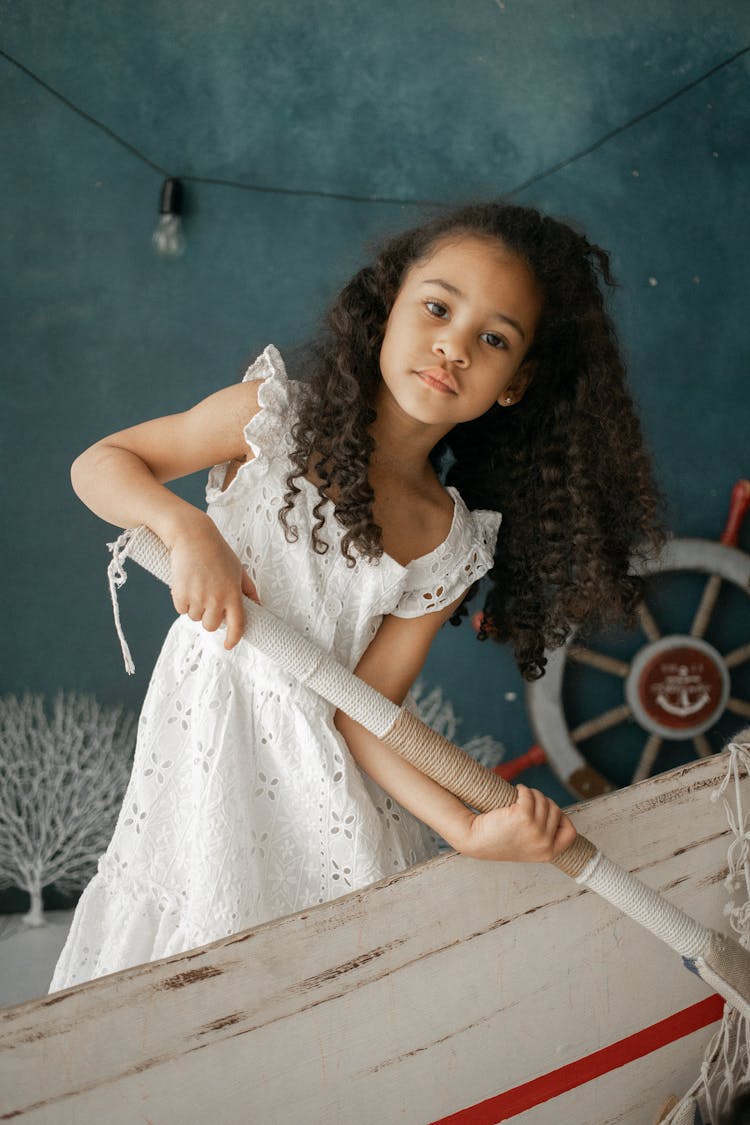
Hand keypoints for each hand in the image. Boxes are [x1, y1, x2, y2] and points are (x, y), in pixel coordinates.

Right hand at [168, 516, 258, 648]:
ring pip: (194, 618)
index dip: (233, 638)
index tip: (229, 645)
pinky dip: (182, 602)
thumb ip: (248, 589)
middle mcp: (216, 599)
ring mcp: (198, 598)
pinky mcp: (180, 595)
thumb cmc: (217, 551)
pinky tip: (186, 585)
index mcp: (233, 594)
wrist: (192, 536)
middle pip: (211, 626)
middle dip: (209, 619)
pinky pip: (181, 610)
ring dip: (194, 608)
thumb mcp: (238, 569)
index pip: (237, 624)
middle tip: (207, 603)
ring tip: (196, 587)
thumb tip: (258, 605)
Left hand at [462, 784, 576, 862]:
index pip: (570, 833)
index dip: (563, 819)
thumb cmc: (498, 840)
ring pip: (543, 800)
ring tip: (520, 796)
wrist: (475, 839)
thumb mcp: (527, 845)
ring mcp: (534, 830)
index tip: (550, 813)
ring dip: (532, 794)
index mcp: (547, 853)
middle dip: (543, 802)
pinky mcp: (523, 816)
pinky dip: (522, 789)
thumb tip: (556, 814)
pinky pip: (528, 794)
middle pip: (555, 811)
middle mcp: (544, 843)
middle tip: (528, 801)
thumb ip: (542, 836)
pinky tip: (515, 791)